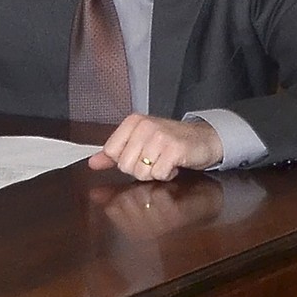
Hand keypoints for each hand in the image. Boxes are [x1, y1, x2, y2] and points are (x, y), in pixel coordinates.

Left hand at [87, 115, 223, 180]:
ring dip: (155, 172)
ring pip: (142, 172)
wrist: (204, 138)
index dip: (125, 161)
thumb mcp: (140, 142)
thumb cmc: (171, 141)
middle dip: (140, 169)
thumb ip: (114, 153)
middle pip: (126, 165)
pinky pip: (159, 174)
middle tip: (155, 159)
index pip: (112, 152)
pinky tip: (174, 164)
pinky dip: (167, 174)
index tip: (140, 155)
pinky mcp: (174, 149)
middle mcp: (145, 126)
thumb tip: (92, 163)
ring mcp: (160, 137)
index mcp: (133, 122)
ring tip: (165, 161)